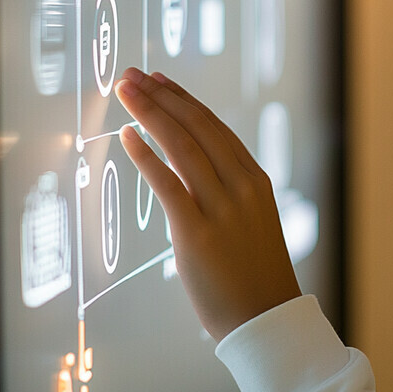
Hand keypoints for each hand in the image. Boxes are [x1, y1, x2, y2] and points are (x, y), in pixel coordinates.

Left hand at [114, 67, 301, 341]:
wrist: (266, 316)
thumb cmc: (255, 270)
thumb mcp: (251, 217)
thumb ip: (226, 188)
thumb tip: (189, 166)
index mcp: (254, 179)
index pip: (215, 127)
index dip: (184, 100)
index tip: (160, 80)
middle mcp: (241, 185)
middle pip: (197, 128)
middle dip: (161, 97)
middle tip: (132, 75)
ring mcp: (222, 207)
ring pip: (183, 146)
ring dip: (151, 114)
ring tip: (126, 92)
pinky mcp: (197, 232)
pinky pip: (169, 184)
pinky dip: (146, 156)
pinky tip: (128, 136)